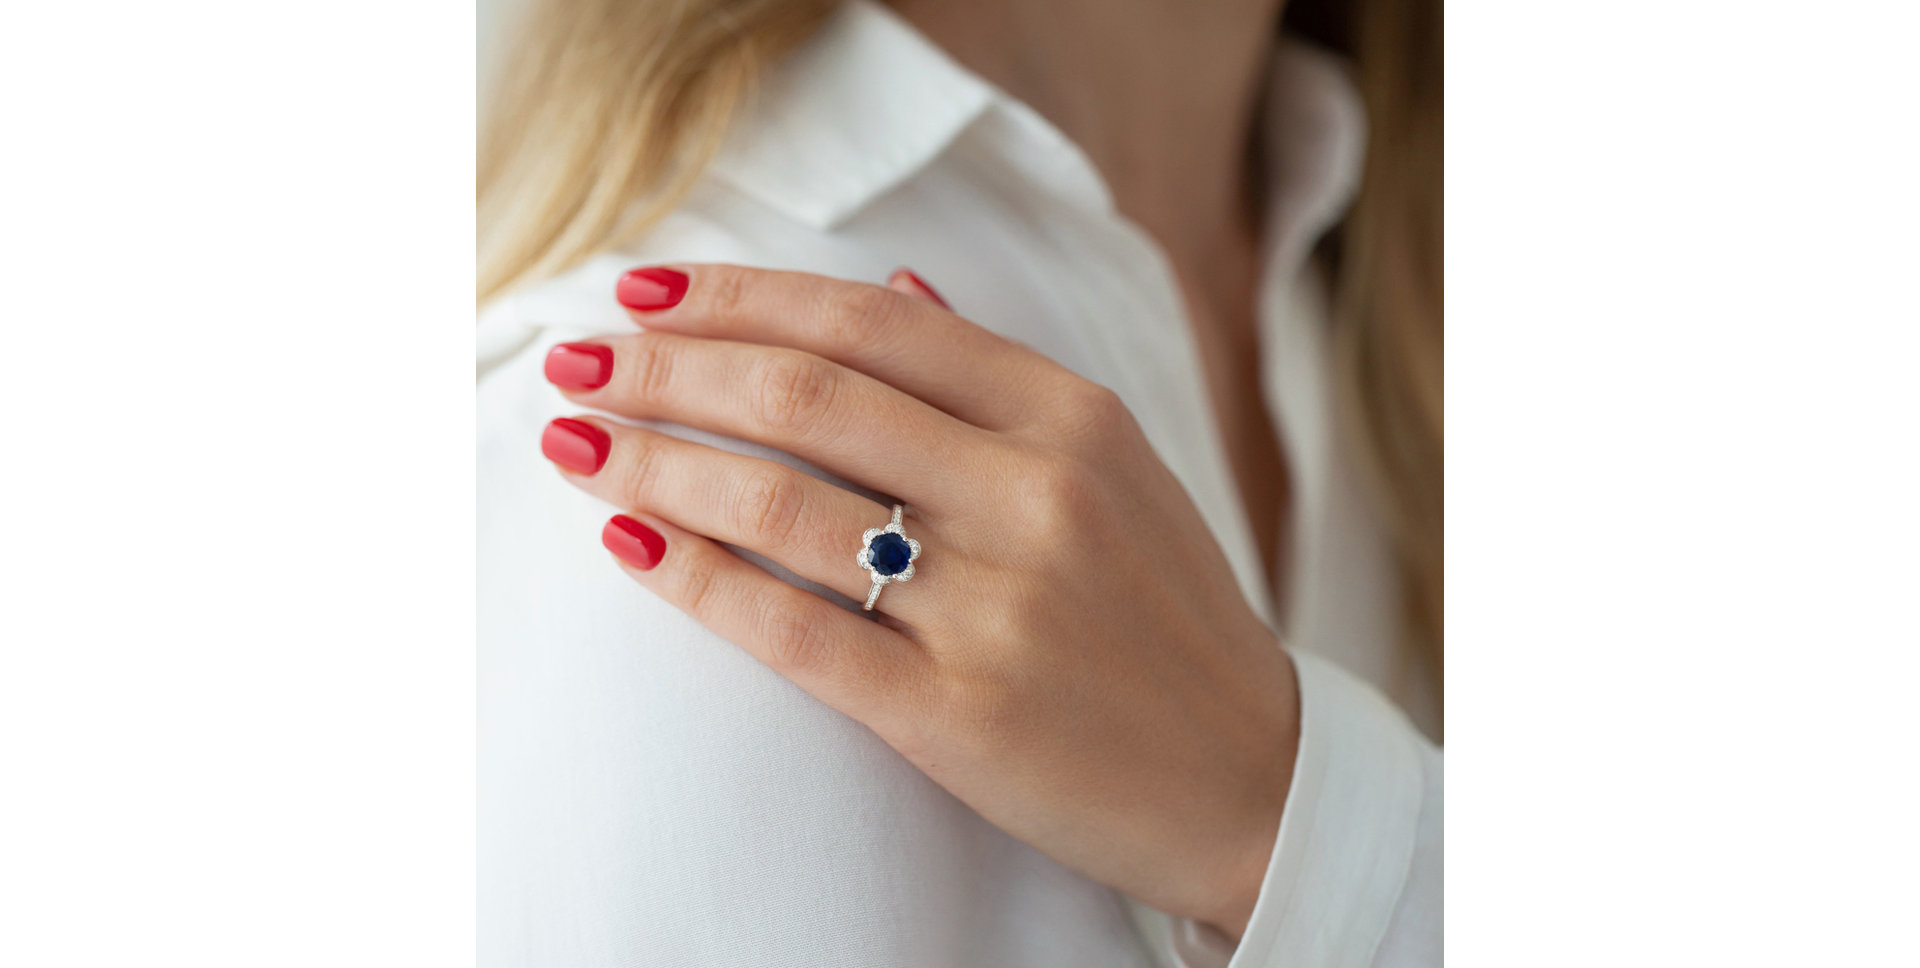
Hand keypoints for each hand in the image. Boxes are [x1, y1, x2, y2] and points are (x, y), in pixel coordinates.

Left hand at [538, 264, 1298, 936]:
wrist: (1250, 779)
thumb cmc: (1165, 615)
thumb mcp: (1116, 467)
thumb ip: (1000, 380)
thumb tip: (894, 281)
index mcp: (1071, 416)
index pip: (869, 320)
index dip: (740, 296)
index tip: (645, 294)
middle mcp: (1034, 493)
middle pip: (806, 394)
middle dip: (667, 368)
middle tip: (576, 364)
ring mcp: (997, 605)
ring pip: (781, 501)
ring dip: (655, 462)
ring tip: (575, 445)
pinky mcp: (958, 714)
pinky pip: (792, 630)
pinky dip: (694, 579)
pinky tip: (628, 546)